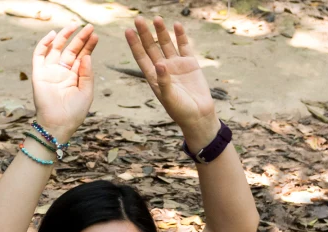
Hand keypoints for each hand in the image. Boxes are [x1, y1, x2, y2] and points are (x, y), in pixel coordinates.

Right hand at [31, 24, 98, 140]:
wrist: (58, 125)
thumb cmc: (74, 113)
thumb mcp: (86, 92)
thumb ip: (87, 74)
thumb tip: (86, 56)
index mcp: (74, 77)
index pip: (81, 57)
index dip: (88, 46)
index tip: (95, 35)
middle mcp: (62, 72)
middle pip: (71, 50)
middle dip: (80, 38)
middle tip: (89, 27)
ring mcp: (50, 72)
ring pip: (56, 49)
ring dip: (64, 37)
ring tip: (74, 26)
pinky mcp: (38, 74)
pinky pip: (39, 55)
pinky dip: (45, 44)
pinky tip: (54, 35)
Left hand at [125, 17, 218, 145]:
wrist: (199, 116)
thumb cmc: (181, 111)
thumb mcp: (169, 98)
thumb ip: (164, 81)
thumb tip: (160, 64)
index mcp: (153, 77)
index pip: (141, 57)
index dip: (134, 44)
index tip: (128, 31)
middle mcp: (163, 68)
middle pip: (151, 47)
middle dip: (145, 34)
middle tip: (139, 19)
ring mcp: (176, 65)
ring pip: (166, 44)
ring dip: (161, 32)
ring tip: (157, 19)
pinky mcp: (190, 64)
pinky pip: (184, 46)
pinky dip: (181, 36)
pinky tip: (177, 25)